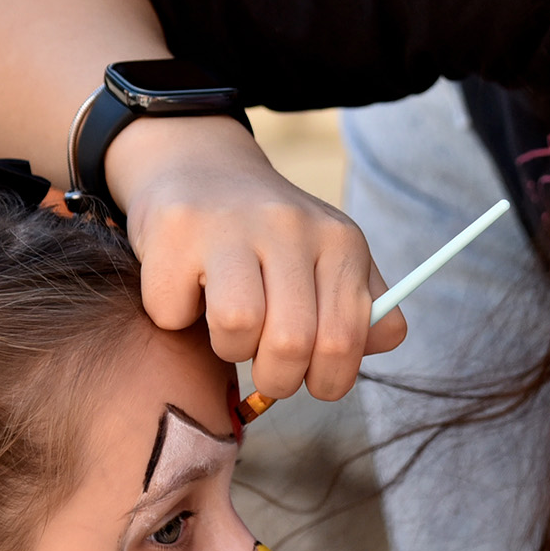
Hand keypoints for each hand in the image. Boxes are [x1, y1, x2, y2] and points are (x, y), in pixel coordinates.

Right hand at [107, 115, 408, 401]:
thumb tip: (374, 344)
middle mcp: (292, 226)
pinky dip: (175, 320)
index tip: (312, 381)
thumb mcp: (329, 260)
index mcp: (340, 241)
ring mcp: (232, 223)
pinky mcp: (176, 229)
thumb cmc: (270, 239)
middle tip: (267, 369)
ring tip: (229, 328)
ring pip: (237, 327)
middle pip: (291, 343)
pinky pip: (175, 314)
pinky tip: (187, 292)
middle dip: (277, 378)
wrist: (198, 169)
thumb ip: (363, 309)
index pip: (346, 338)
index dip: (329, 380)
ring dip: (228, 349)